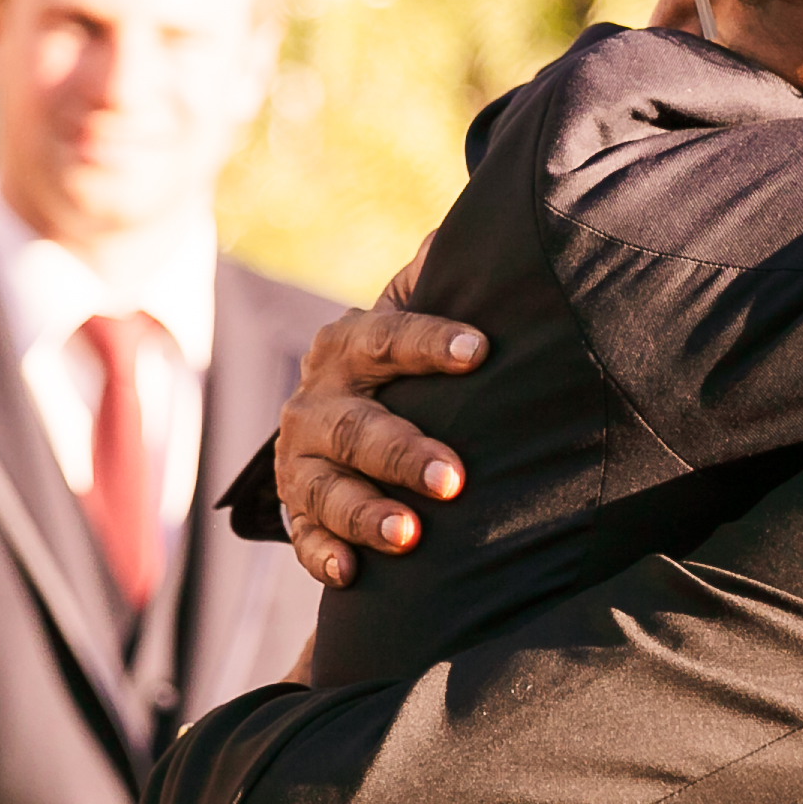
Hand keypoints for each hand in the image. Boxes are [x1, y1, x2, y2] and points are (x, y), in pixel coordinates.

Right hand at [274, 293, 485, 587]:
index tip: (480, 351)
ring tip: (409, 534)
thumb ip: (448, 277)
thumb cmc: (400, 365)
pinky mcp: (297, 509)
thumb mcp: (415, 314)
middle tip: (452, 478)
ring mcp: (301, 460)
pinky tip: (352, 575)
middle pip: (354, 428)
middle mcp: (316, 401)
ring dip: (365, 512)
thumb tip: (505, 228)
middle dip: (402, 453)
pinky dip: (323, 556)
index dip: (431, 342)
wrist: (337, 413)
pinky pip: (304, 537)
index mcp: (349, 345)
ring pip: (326, 488)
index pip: (387, 338)